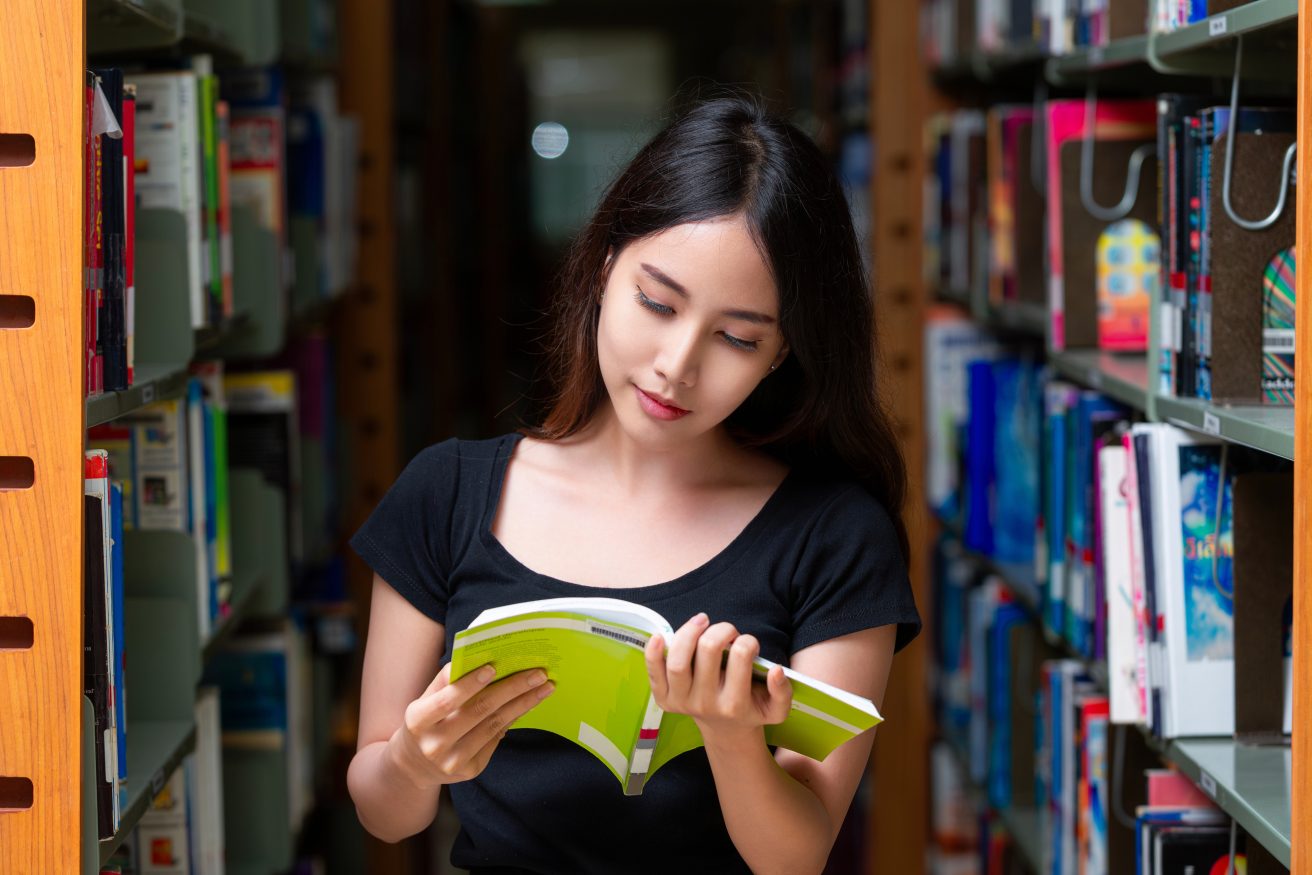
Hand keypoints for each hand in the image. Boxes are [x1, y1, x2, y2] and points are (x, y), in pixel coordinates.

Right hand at [387, 662, 553, 789]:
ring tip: (543, 688)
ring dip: (523, 704)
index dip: (470, 684)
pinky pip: (496, 739)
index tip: (494, 667)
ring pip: (494, 726)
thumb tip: (478, 657)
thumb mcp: (425, 700)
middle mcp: (434, 744)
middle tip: (538, 674)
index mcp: (418, 721)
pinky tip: (528, 704)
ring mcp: (453, 761)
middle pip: (479, 712)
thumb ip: (446, 680)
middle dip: (512, 689)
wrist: (414, 766)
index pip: (447, 700)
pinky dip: (513, 719)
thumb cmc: (425, 722)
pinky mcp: (470, 771)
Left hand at [644, 613, 791, 742]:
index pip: (741, 657)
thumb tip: (776, 670)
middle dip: (721, 629)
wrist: (725, 730)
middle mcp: (706, 704)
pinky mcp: (664, 699)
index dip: (747, 641)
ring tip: (702, 622)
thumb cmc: (750, 709)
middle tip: (728, 630)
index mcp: (735, 705)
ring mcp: (682, 702)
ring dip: (690, 631)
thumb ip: (783, 691)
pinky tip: (660, 636)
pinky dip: (653, 653)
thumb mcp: (776, 709)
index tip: (748, 643)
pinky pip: (654, 673)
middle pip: (708, 650)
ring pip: (679, 659)